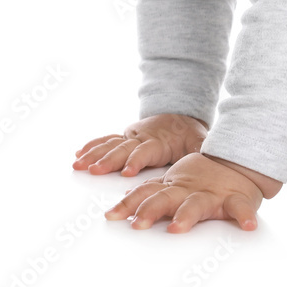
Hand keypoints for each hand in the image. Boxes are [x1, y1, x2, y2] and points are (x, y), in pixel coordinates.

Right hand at [73, 113, 207, 176]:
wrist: (181, 114)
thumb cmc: (190, 134)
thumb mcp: (198, 141)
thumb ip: (199, 152)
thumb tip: (207, 160)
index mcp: (159, 141)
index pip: (146, 151)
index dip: (136, 161)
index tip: (127, 172)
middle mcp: (142, 137)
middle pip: (123, 149)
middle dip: (108, 160)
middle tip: (94, 170)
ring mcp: (132, 136)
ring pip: (111, 145)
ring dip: (94, 154)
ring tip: (78, 164)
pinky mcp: (125, 137)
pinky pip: (107, 140)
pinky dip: (93, 146)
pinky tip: (79, 154)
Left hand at [104, 152, 280, 232]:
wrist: (239, 159)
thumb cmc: (204, 177)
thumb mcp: (176, 182)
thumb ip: (152, 191)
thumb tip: (121, 203)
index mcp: (174, 187)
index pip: (146, 194)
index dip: (129, 204)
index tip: (111, 216)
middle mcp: (190, 191)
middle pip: (166, 199)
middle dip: (151, 210)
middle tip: (138, 223)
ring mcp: (213, 195)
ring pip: (197, 205)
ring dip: (187, 215)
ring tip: (178, 227)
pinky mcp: (237, 199)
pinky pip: (242, 209)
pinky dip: (245, 216)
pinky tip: (248, 225)